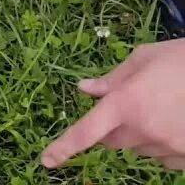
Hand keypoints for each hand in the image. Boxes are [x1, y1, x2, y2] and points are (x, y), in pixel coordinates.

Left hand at [42, 39, 184, 169]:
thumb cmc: (183, 59)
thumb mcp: (144, 58)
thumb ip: (112, 79)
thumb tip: (84, 90)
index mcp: (126, 103)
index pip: (86, 131)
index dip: (63, 147)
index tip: (46, 161)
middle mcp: (143, 129)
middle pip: (112, 142)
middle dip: (113, 129)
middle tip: (131, 106)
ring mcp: (168, 147)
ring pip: (139, 149)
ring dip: (141, 135)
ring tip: (164, 108)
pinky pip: (164, 158)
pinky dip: (164, 144)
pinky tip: (178, 122)